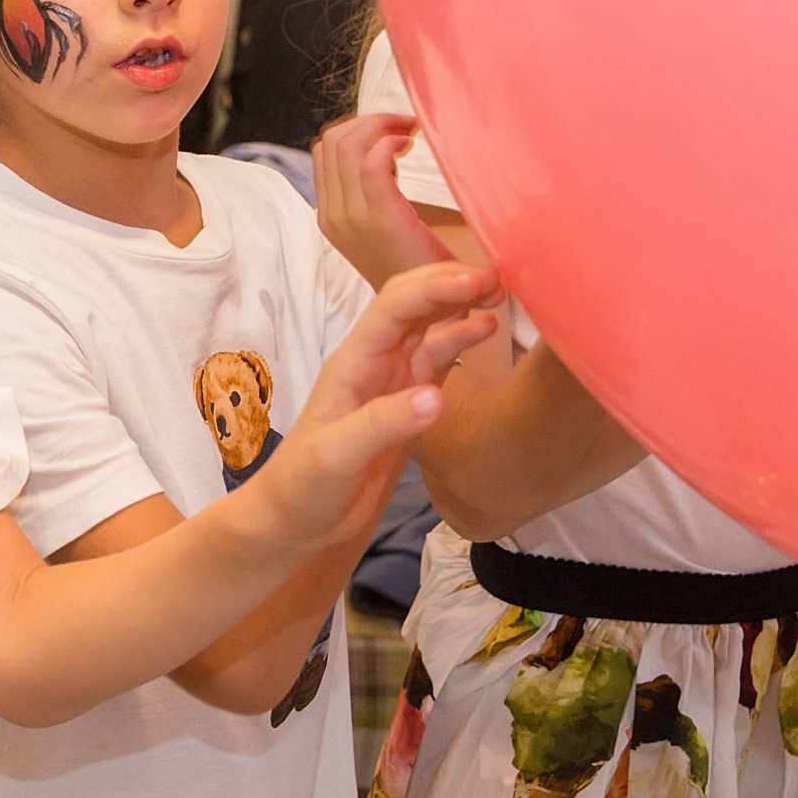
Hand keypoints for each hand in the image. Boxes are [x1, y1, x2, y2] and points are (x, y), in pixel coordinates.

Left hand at [256, 261, 499, 547]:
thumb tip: (435, 397)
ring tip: (502, 293)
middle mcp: (374, 362)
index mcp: (353, 362)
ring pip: (428, 327)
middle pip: (413, 304)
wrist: (295, 520)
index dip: (435, 287)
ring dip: (460, 305)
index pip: (395, 307)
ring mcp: (391, 381)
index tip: (478, 280)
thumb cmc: (303, 486)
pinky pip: (437, 360)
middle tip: (501, 277)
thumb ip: (383, 425)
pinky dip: (461, 339)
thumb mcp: (337, 456)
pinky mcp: (406, 405)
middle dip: (452, 283)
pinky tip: (487, 329)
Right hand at [315, 115, 470, 288]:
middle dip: (370, 121)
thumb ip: (375, 191)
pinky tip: (412, 144)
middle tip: (404, 125)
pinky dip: (391, 141)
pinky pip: (372, 161)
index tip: (392, 129)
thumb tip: (387, 147)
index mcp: (329, 215)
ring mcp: (351, 217)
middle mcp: (332, 215)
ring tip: (409, 131)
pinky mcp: (379, 217)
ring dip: (380, 125)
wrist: (432, 305)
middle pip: (331, 140)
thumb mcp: (383, 226)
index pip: (324, 150)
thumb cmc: (416, 266)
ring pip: (345, 143)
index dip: (358, 128)